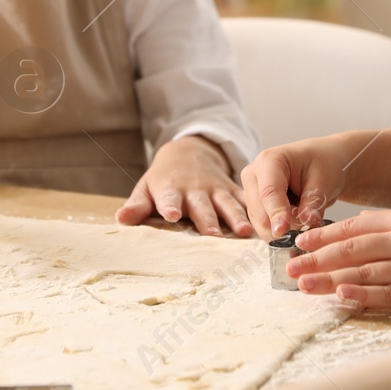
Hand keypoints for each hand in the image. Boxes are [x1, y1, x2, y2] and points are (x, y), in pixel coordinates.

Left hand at [116, 135, 252, 237]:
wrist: (189, 153)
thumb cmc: (163, 179)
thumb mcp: (146, 188)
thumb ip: (137, 205)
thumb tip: (121, 219)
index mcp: (171, 190)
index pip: (169, 198)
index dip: (171, 206)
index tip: (172, 215)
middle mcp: (196, 190)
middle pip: (202, 207)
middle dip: (208, 220)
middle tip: (213, 236)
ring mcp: (217, 189)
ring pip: (228, 204)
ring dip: (237, 217)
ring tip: (245, 231)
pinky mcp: (233, 190)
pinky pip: (247, 200)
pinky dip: (257, 210)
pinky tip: (269, 222)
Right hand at [240, 135, 354, 238]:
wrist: (323, 161)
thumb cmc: (323, 163)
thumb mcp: (324, 180)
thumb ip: (314, 202)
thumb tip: (308, 222)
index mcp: (269, 160)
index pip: (269, 192)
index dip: (276, 213)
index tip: (284, 231)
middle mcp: (254, 175)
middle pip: (259, 211)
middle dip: (283, 224)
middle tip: (308, 221)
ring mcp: (252, 192)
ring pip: (260, 223)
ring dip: (283, 228)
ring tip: (303, 215)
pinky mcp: (255, 206)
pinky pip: (263, 227)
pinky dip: (281, 230)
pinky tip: (295, 220)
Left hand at [285, 208, 390, 310]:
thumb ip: (390, 222)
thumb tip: (356, 224)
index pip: (354, 227)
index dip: (323, 236)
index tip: (299, 243)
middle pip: (352, 250)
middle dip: (317, 259)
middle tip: (290, 267)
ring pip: (365, 272)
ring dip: (331, 279)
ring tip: (305, 284)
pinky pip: (389, 294)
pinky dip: (363, 294)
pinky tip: (341, 295)